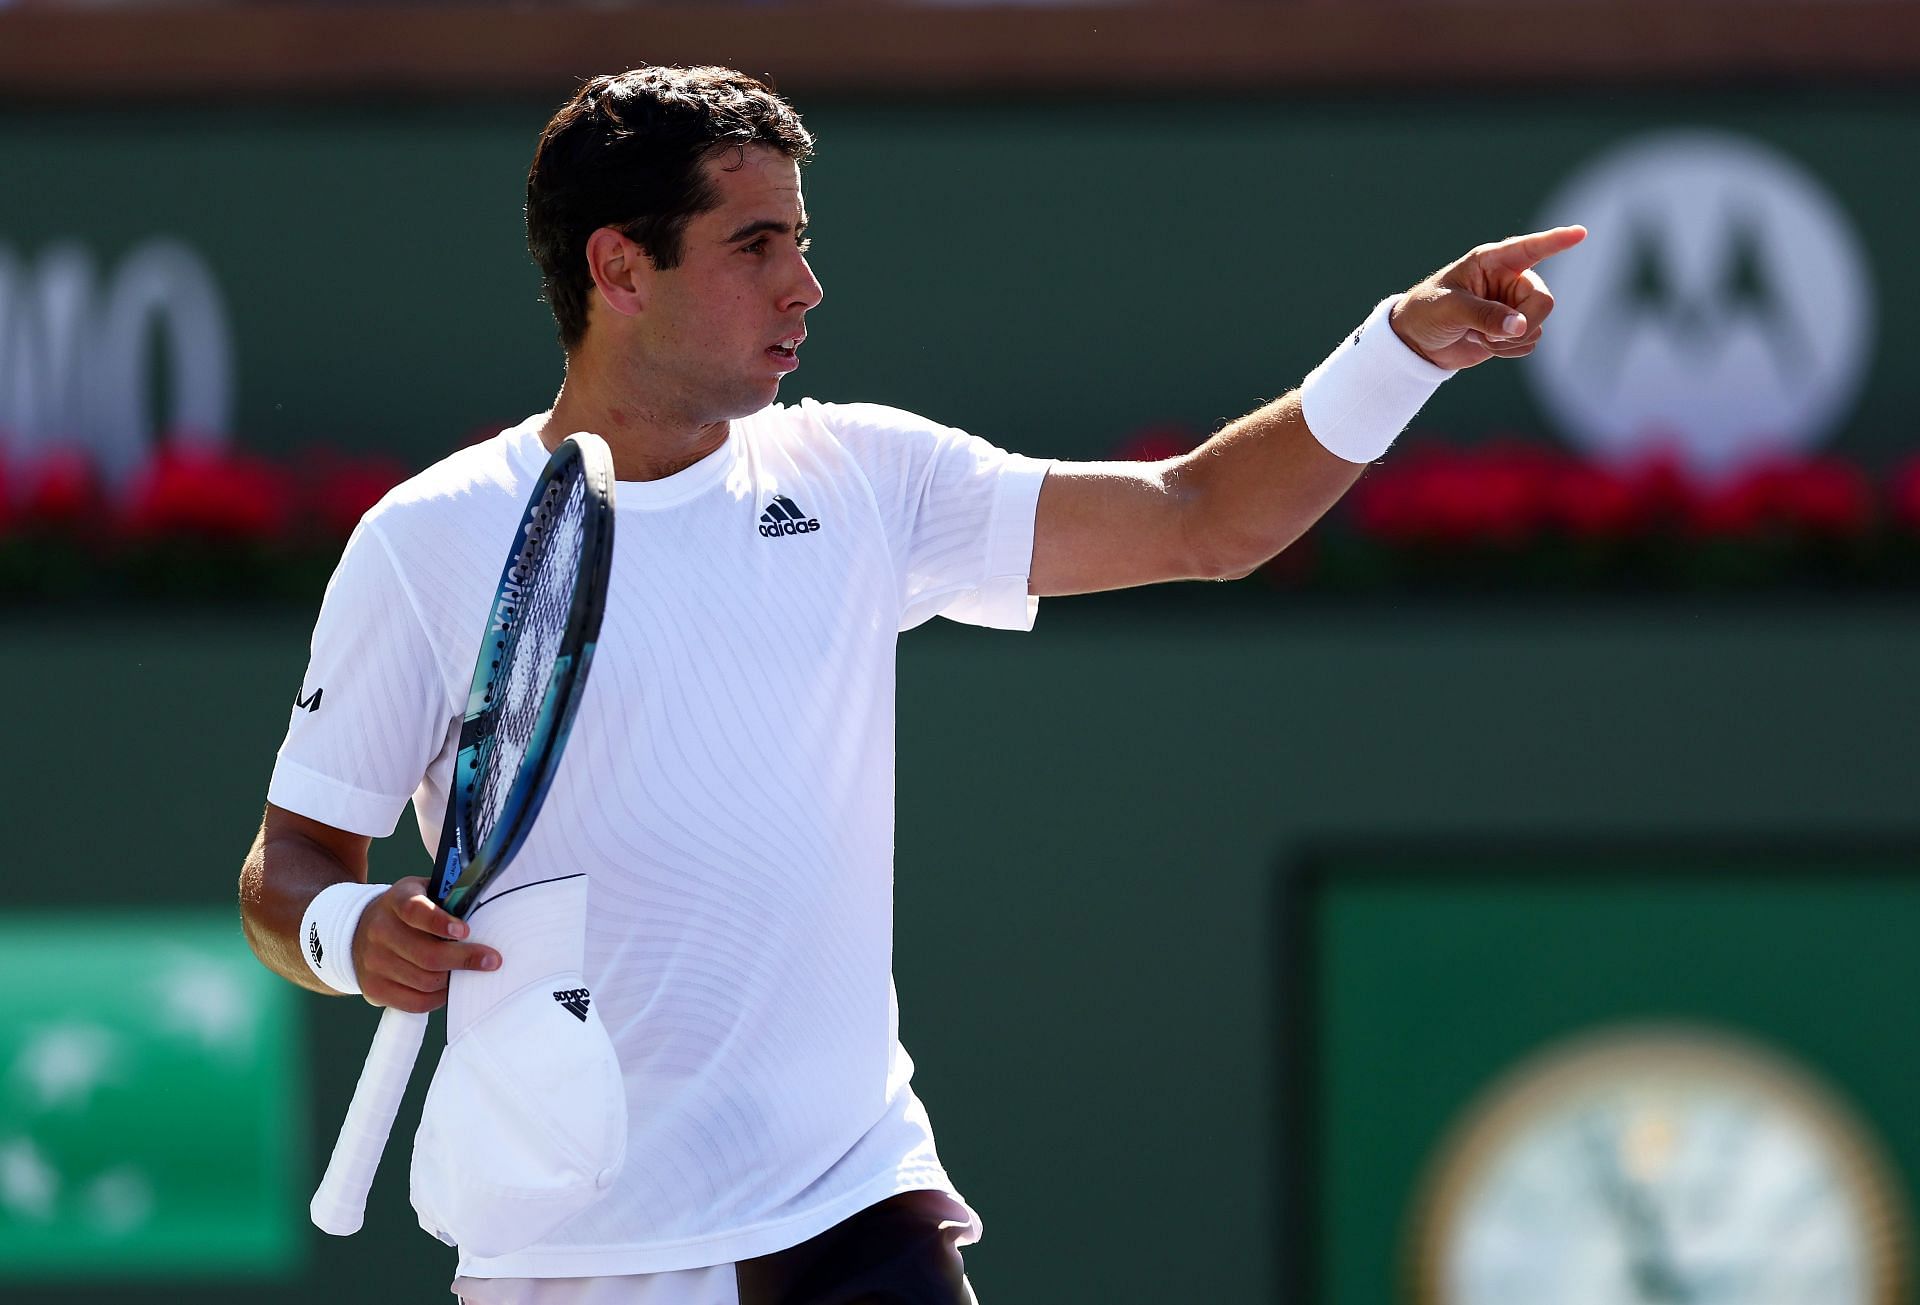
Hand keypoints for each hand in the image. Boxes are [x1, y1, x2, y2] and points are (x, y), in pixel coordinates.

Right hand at [351, 876, 500, 1012]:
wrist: (359, 931)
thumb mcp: (423, 892)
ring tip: (470, 972)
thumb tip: (486, 915)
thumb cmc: (406, 912)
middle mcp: (380, 931)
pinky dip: (439, 998)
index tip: (464, 931)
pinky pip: (415, 1002)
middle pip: (427, 955)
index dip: (440, 922)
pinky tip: (448, 988)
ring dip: (454, 979)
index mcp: (396, 901)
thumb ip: (449, 899)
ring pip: (425, 981)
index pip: (415, 910)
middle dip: (465, 959)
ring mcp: (374, 962)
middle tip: (491, 960)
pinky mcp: (374, 988)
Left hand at [1389, 226, 1586, 370]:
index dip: (1556, 241)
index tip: (1580, 233)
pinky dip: (1509, 350)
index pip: (1530, 248)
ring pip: (1537, 325)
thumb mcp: (1450, 309)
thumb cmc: (1426, 312)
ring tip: (1478, 336)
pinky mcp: (1514, 328)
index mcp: (1492, 261)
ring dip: (1509, 341)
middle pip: (1544, 301)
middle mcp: (1509, 280)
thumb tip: (1521, 327)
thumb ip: (1485, 316)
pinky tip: (1485, 344)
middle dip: (1523, 324)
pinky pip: (1530, 341)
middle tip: (1491, 336)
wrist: (1417, 343)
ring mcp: (1514, 305)